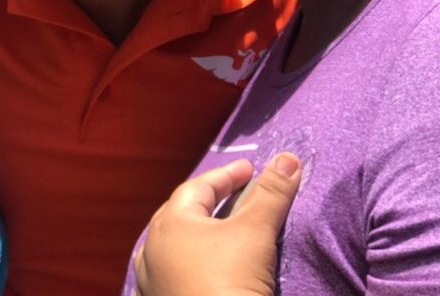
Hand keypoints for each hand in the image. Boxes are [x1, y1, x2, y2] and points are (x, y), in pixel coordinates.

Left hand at [133, 153, 300, 295]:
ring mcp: (150, 279)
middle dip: (208, 202)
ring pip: (171, 247)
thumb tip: (289, 158)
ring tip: (213, 233)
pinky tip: (195, 271)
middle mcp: (152, 247)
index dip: (227, 176)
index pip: (199, 187)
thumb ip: (271, 194)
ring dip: (193, 236)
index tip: (250, 170)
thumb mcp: (256, 233)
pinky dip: (185, 266)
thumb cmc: (228, 280)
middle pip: (181, 214)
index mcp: (170, 222)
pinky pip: (169, 276)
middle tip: (232, 196)